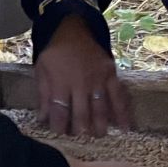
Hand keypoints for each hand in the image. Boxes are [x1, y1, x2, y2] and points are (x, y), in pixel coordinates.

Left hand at [33, 13, 133, 135]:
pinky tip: (125, 126)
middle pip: (81, 113)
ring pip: (100, 108)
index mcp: (60, 82)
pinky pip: (118, 96)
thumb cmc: (55, 52)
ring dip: (100, 125)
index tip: (59, 134)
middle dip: (80, 129)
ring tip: (98, 135)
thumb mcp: (42, 70)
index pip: (60, 111)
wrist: (74, 29)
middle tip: (80, 137)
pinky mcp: (111, 74)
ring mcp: (97, 79)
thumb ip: (43, 94)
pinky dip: (122, 112)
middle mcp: (80, 83)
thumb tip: (43, 119)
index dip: (59, 126)